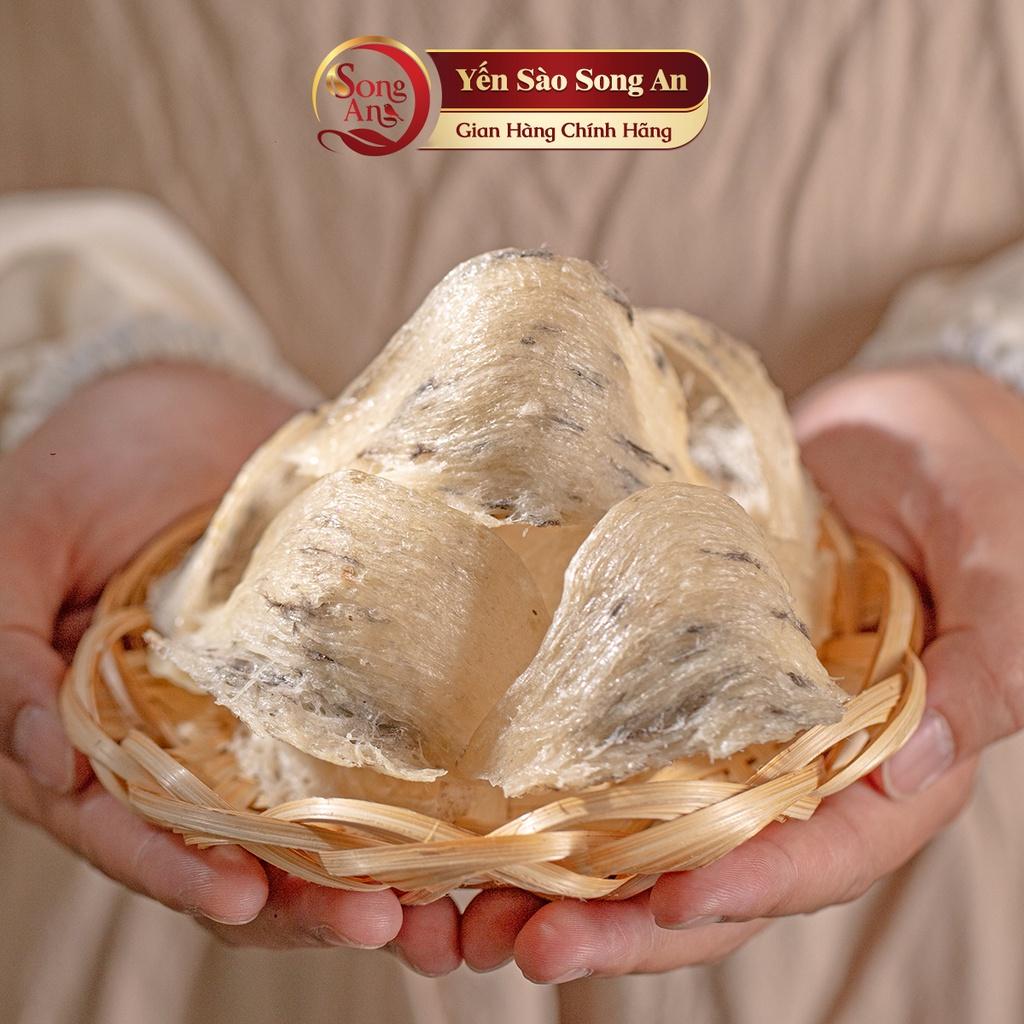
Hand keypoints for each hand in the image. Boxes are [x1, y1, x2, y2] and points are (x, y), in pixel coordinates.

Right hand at [0, 363, 460, 971]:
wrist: (177, 404)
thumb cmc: (82, 466)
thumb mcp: (16, 540)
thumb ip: (0, 646)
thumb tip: (45, 765)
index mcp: (90, 730)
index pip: (127, 825)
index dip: (177, 869)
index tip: (244, 898)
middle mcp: (176, 739)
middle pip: (229, 846)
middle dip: (298, 896)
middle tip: (376, 921)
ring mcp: (255, 710)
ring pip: (303, 814)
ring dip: (360, 866)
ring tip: (426, 900)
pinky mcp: (323, 674)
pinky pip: (359, 740)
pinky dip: (396, 788)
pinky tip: (452, 819)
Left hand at [461, 362, 1022, 981]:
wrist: (901, 429)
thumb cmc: (973, 485)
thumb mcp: (1002, 569)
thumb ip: (987, 666)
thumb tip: (914, 761)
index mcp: (897, 762)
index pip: (829, 851)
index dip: (754, 883)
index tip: (670, 901)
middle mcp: (807, 763)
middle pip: (720, 870)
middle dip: (629, 923)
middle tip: (532, 946)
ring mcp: (736, 721)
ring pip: (654, 827)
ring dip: (571, 881)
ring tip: (481, 915)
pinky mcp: (680, 673)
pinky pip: (619, 741)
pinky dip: (559, 787)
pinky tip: (488, 813)